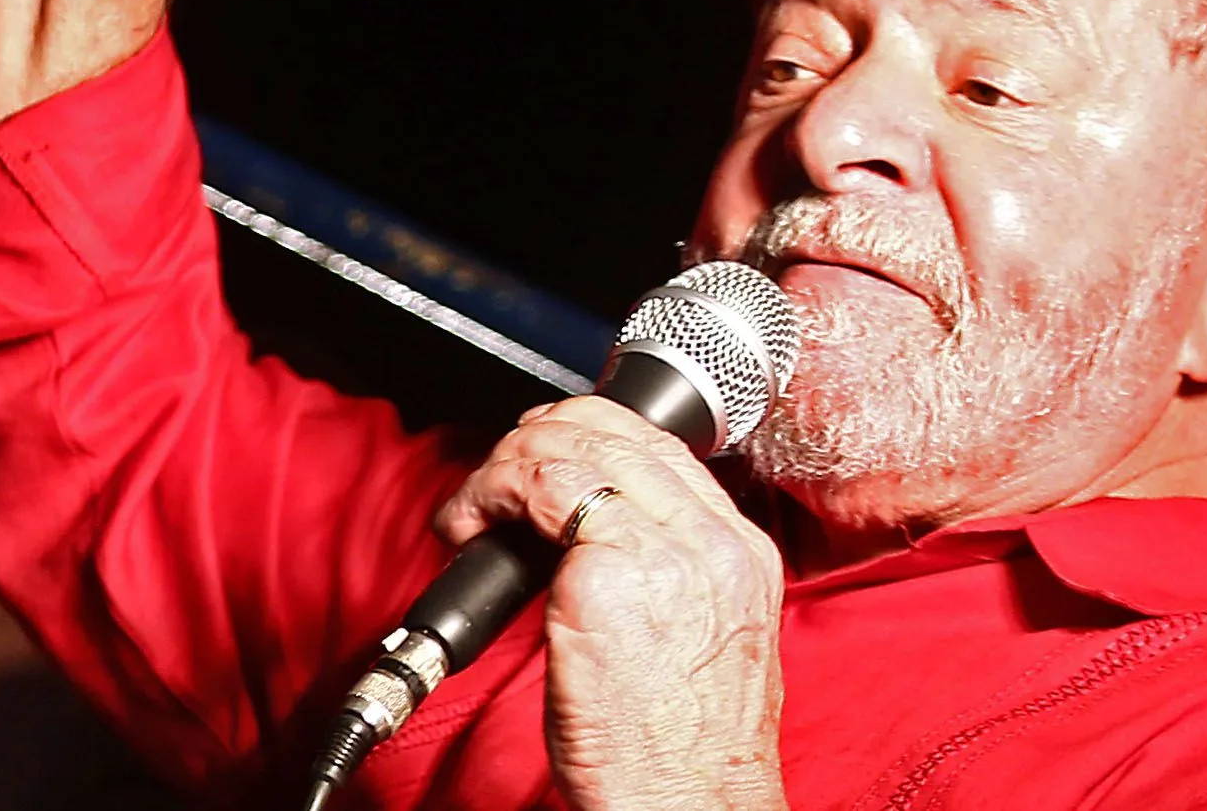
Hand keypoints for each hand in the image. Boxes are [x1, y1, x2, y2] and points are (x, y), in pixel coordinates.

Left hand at [436, 398, 789, 810]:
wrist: (692, 807)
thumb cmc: (687, 755)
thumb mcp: (705, 645)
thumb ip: (668, 578)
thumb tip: (590, 542)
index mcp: (740, 553)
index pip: (660, 446)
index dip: (589, 434)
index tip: (545, 455)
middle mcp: (710, 542)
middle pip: (614, 432)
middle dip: (539, 438)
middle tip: (496, 477)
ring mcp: (662, 554)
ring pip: (571, 449)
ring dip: (502, 465)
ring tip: (471, 507)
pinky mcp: (605, 579)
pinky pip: (538, 494)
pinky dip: (487, 495)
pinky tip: (466, 529)